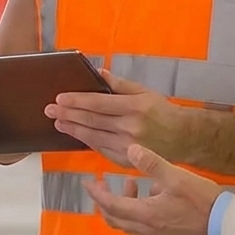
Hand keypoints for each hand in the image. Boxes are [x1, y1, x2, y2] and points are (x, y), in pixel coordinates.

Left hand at [44, 70, 185, 166]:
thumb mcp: (145, 92)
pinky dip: (87, 142)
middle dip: (68, 115)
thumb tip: (99, 73)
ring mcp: (129, 147)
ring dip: (73, 129)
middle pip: (92, 121)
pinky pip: (102, 150)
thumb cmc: (163, 112)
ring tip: (58, 122)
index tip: (60, 99)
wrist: (185, 138)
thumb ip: (121, 84)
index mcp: (135, 107)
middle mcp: (131, 128)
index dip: (77, 101)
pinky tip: (76, 135)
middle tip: (49, 110)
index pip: (98, 103)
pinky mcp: (128, 160)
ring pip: (94, 137)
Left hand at [84, 144, 220, 234]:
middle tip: (102, 184)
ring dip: (123, 205)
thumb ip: (151, 163)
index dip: (97, 194)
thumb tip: (131, 148)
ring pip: (129, 225)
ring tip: (131, 183)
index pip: (111, 206)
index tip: (88, 182)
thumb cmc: (201, 200)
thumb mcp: (176, 176)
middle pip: (115, 220)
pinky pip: (143, 228)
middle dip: (105, 202)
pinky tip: (153, 195)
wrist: (230, 226)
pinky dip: (138, 212)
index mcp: (145, 215)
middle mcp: (148, 230)